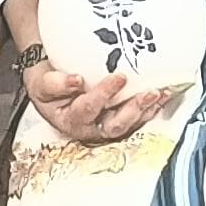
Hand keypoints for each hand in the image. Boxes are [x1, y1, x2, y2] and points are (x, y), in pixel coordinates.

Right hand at [23, 58, 177, 146]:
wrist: (51, 84)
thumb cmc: (46, 84)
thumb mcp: (40, 82)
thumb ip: (55, 83)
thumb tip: (76, 80)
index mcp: (71, 120)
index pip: (88, 109)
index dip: (103, 95)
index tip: (118, 78)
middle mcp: (91, 128)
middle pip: (114, 125)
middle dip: (133, 110)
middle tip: (148, 92)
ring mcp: (107, 125)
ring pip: (130, 124)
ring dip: (147, 110)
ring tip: (160, 93)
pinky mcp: (120, 120)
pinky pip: (138, 117)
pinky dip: (152, 107)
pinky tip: (165, 94)